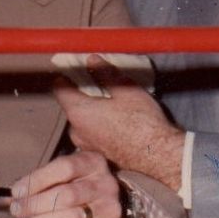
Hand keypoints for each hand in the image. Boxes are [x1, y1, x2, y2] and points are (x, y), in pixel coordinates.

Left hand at [10, 151, 120, 217]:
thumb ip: (42, 180)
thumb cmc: (80, 185)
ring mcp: (110, 209)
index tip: (16, 192)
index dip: (37, 180)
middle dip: (35, 204)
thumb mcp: (66, 174)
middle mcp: (106, 184)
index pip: (64, 168)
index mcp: (93, 162)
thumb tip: (14, 195)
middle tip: (16, 210)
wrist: (111, 204)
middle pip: (67, 195)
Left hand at [55, 63, 183, 191]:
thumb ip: (104, 73)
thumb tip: (91, 60)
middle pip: (72, 106)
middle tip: (96, 85)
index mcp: (79, 112)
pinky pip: (92, 135)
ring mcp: (86, 146)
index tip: (70, 70)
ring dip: (91, 112)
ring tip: (109, 104)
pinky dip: (99, 126)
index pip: (59, 90)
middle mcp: (76, 131)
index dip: (64, 77)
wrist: (158, 157)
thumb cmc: (142, 122)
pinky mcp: (98, 155)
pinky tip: (115, 122)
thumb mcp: (125, 90)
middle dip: (81, 95)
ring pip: (82, 122)